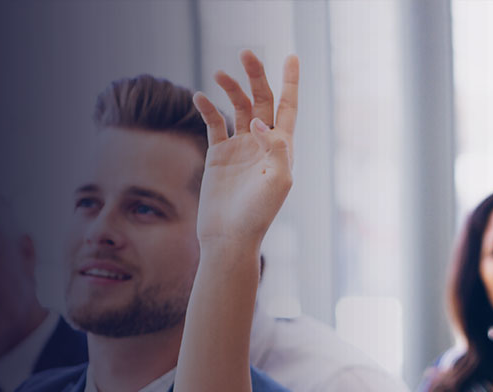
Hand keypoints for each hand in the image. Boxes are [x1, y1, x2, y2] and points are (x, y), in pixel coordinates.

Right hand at [193, 50, 298, 249]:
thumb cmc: (259, 215)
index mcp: (281, 147)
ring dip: (231, 88)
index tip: (291, 56)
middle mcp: (261, 143)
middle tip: (246, 53)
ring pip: (237, 107)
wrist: (230, 237)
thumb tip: (257, 121)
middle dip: (255, 76)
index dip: (290, 81)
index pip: (288, 106)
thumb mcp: (278, 181)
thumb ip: (274, 147)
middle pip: (261, 100)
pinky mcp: (218, 155)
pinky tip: (200, 97)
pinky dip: (207, 108)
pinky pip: (214, 124)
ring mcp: (239, 147)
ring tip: (220, 75)